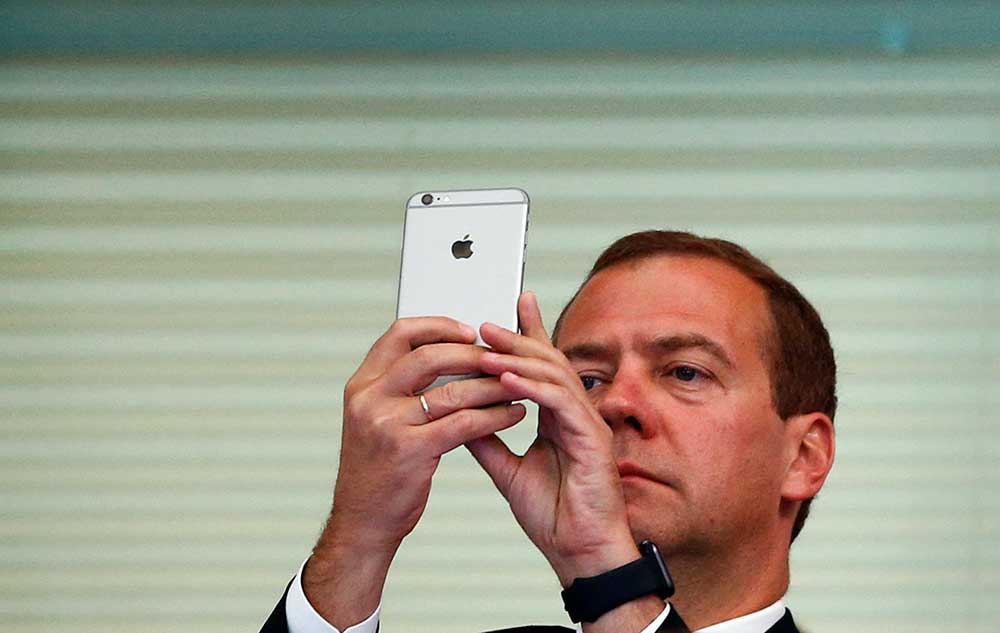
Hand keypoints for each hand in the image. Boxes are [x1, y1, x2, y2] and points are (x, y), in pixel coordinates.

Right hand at [304, 317, 524, 627]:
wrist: (362, 523)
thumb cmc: (378, 470)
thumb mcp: (376, 420)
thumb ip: (401, 388)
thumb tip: (452, 357)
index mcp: (361, 385)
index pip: (399, 334)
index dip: (438, 326)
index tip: (469, 330)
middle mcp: (369, 399)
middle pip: (428, 356)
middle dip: (473, 354)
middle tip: (503, 357)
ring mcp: (387, 424)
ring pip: (452, 391)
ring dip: (493, 386)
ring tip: (520, 385)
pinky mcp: (409, 452)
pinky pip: (463, 424)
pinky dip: (494, 416)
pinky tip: (513, 414)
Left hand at [467, 292, 639, 587]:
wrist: (580, 553)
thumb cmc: (555, 517)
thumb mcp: (508, 471)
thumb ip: (487, 440)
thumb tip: (457, 412)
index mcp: (559, 418)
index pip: (541, 367)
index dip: (526, 334)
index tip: (504, 309)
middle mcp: (576, 414)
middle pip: (548, 362)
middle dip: (516, 338)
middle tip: (484, 323)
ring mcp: (588, 423)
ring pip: (555, 375)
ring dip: (519, 358)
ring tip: (486, 348)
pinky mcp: (593, 439)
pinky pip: (562, 403)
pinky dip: (534, 387)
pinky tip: (507, 379)